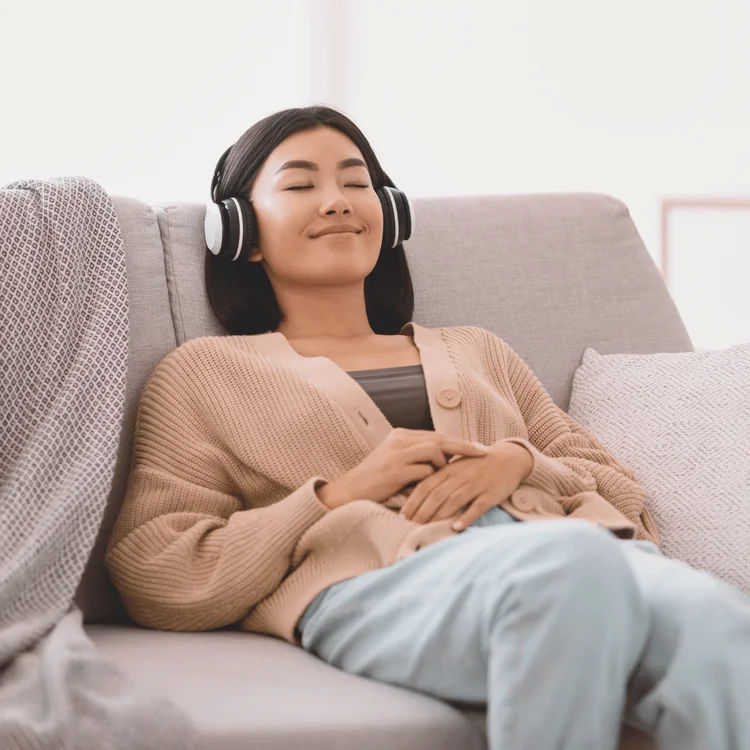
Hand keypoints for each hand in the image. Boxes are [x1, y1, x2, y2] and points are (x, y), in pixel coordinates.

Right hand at [317, 428, 488, 509]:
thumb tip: (446, 460)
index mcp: (401, 435)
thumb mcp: (397, 463)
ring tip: (442, 479)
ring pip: (434, 451)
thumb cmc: (376, 482)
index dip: (457, 442)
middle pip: (439, 439)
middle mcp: (399, 440)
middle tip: (483, 454)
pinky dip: (431, 480)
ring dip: (442, 466)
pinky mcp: (395, 470)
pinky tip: (431, 489)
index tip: (477, 448)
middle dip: (463, 447)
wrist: (350, 492)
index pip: (436, 435)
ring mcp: (396, 453)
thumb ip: (418, 458)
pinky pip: (424, 471)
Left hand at [398, 441, 532, 529]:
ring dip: (439, 515)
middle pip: (436, 494)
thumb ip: (436, 479)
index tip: (402, 515)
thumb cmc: (475, 466)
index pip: (425, 485)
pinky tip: (456, 527)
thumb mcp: (454, 468)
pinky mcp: (490, 493)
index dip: (413, 500)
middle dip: (421, 511)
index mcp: (448, 469)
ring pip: (453, 500)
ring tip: (426, 528)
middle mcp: (460, 476)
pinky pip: (477, 506)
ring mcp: (475, 484)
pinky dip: (466, 517)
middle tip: (410, 525)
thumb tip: (411, 492)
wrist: (507, 459)